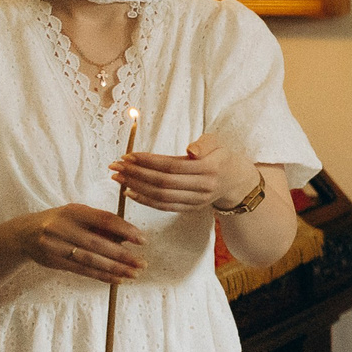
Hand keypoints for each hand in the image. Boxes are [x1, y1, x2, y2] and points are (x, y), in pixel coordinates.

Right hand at [8, 204, 145, 283]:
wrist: (24, 233)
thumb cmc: (61, 222)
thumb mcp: (79, 215)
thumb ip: (102, 225)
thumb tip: (131, 237)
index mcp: (73, 211)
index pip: (104, 219)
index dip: (125, 230)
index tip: (142, 240)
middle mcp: (62, 227)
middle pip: (97, 244)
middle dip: (123, 255)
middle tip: (142, 263)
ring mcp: (54, 245)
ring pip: (90, 260)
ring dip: (115, 269)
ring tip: (134, 274)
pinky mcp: (53, 261)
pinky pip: (81, 270)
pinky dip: (101, 275)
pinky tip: (117, 279)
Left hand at [114, 133, 248, 213]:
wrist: (235, 181)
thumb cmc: (220, 156)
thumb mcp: (217, 143)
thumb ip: (204, 144)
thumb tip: (190, 150)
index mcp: (210, 168)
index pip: (173, 165)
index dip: (149, 161)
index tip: (129, 156)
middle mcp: (204, 187)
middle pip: (164, 182)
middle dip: (136, 174)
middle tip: (116, 166)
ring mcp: (198, 200)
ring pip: (162, 197)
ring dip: (136, 188)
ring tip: (118, 178)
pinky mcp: (191, 208)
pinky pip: (165, 207)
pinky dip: (145, 201)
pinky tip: (130, 192)